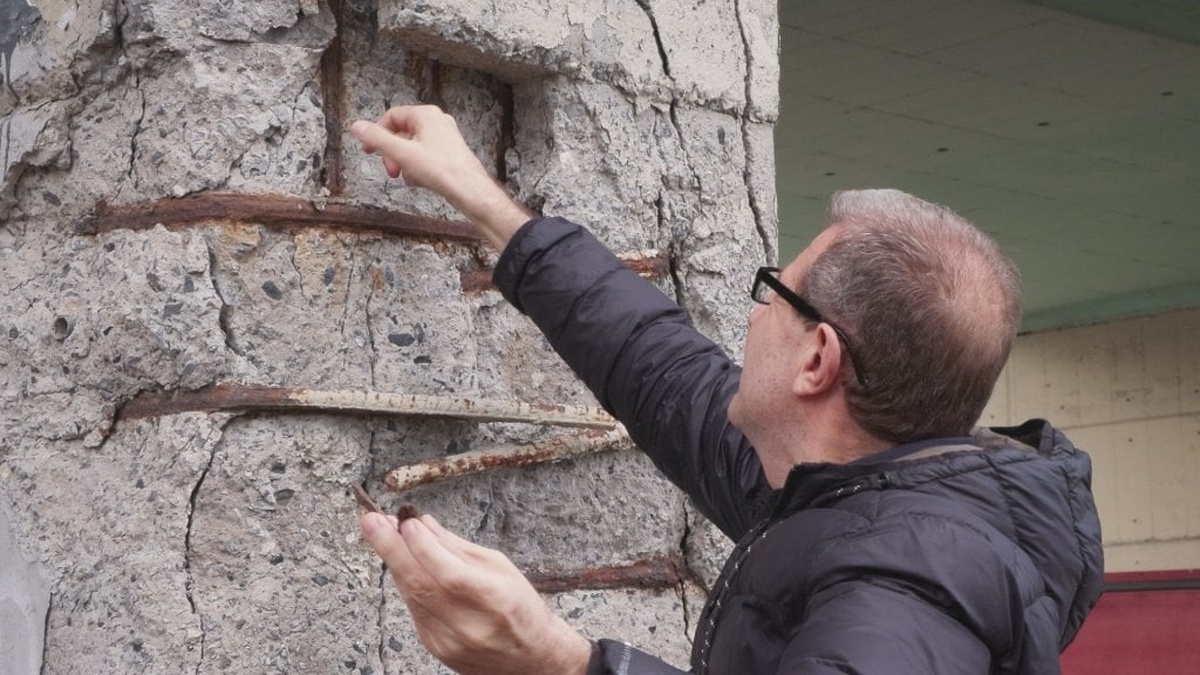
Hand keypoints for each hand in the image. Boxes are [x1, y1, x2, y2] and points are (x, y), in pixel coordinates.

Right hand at [350, 106, 530, 248]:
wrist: (470, 190)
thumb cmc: (441, 170)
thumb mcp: (402, 153)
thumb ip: (377, 139)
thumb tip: (356, 126)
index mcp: (426, 115)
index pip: (391, 117)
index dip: (376, 133)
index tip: (367, 150)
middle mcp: (437, 122)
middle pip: (402, 133)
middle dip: (392, 153)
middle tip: (390, 170)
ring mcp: (445, 138)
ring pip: (413, 147)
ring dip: (405, 163)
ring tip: (408, 177)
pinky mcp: (449, 153)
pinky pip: (424, 157)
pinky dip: (418, 168)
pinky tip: (420, 181)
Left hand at [360, 512, 592, 674]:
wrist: (529, 659)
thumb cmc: (520, 606)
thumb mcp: (500, 568)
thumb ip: (458, 548)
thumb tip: (423, 524)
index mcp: (494, 601)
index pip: (450, 573)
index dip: (424, 547)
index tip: (407, 521)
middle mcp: (469, 625)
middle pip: (420, 585)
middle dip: (391, 549)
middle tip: (371, 520)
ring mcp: (448, 640)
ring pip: (411, 595)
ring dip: (393, 561)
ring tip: (379, 531)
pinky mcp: (435, 647)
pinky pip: (414, 608)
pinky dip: (406, 582)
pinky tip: (401, 561)